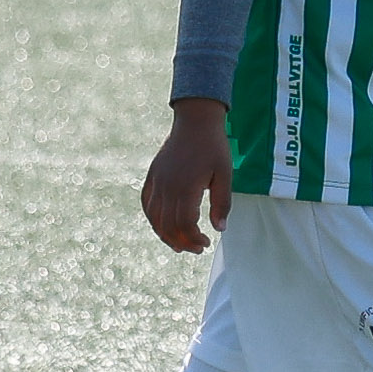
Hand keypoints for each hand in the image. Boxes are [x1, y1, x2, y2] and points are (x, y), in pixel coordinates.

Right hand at [142, 98, 231, 252]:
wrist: (195, 121)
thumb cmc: (214, 147)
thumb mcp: (225, 175)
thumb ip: (222, 203)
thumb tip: (220, 229)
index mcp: (186, 188)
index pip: (184, 225)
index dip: (193, 240)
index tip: (206, 244)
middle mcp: (167, 187)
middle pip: (168, 225)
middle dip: (182, 242)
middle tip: (196, 249)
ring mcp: (157, 182)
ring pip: (155, 218)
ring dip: (166, 235)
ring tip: (179, 245)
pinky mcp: (152, 176)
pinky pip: (147, 203)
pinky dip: (153, 219)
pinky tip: (163, 226)